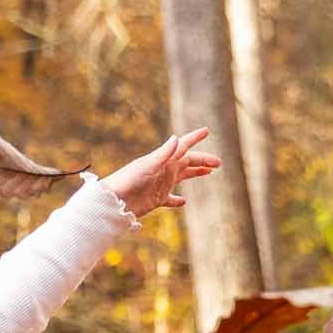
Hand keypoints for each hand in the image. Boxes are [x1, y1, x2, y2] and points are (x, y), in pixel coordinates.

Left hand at [101, 128, 218, 217]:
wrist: (114, 200)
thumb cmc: (129, 180)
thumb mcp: (148, 165)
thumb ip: (164, 153)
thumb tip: (176, 139)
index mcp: (163, 159)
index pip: (183, 146)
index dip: (194, 138)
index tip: (206, 131)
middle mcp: (163, 170)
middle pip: (188, 162)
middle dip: (203, 160)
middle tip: (218, 162)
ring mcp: (161, 184)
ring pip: (182, 176)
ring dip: (195, 174)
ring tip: (208, 173)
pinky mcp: (156, 199)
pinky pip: (170, 198)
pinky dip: (177, 199)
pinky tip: (184, 201)